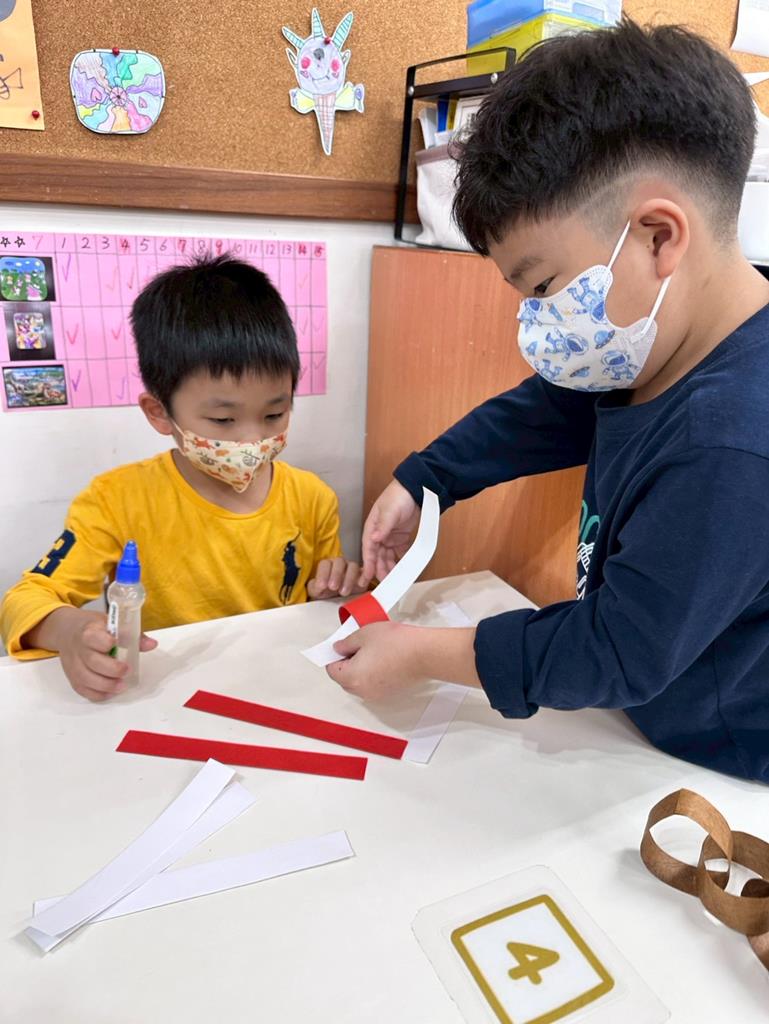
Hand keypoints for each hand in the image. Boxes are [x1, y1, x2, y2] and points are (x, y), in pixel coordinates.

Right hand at [29, 607, 156, 701]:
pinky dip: (97, 694)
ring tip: (121, 686)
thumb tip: (151, 644)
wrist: (67, 630)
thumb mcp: (111, 622)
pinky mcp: (72, 677)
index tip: (117, 644)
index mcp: (89, 631)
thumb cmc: (93, 627)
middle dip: (111, 669)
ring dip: (106, 685)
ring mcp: (73, 664)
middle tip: (126, 670)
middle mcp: (79, 649)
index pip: (93, 637)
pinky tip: (111, 692)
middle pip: (92, 661)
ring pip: (86, 678)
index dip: (107, 643)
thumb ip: (131, 635)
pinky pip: (82, 689)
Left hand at [307, 558, 363, 599]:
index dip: (323, 574)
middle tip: (333, 587)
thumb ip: (315, 587)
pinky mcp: (362, 576)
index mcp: (327, 566)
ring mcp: (352, 568)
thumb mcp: (317, 592)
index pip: (325, 564)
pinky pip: (365, 573)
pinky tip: (360, 586)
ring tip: (344, 592)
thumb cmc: (326, 593)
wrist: (338, 601)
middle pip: (339, 562)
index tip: (322, 586)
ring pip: (353, 566)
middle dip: (336, 574)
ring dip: (349, 578)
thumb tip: (317, 586)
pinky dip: (364, 578)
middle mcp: (340, 564)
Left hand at [325, 622, 426, 698]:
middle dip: (346, 664)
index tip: (341, 645)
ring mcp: (377, 694)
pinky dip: (373, 674)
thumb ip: (346, 643)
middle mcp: (362, 691)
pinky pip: (373, 685)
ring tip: (372, 651)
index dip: (334, 656)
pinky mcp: (390, 693)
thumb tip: (338, 649)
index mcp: (351, 678)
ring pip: (359, 683)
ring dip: (360, 669)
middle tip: (356, 646)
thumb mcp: (363, 634)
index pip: (332, 670)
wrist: (424, 653)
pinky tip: (383, 659)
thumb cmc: (395, 643)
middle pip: (344, 679)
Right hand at [359, 480, 419, 587]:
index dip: (368, 564)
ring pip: (387, 556)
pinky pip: (399, 552)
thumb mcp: (390, 511)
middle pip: (377, 556)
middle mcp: (379, 534)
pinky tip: (403, 569)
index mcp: (372, 527)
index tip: (367, 577)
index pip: (368, 549)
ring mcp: (390, 536)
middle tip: (384, 583)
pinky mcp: (401, 537)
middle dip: (380, 569)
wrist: (416, 489)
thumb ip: (383, 526)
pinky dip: (400, 561)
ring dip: (389, 567)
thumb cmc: (399, 496)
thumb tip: (374, 538)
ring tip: (394, 579)